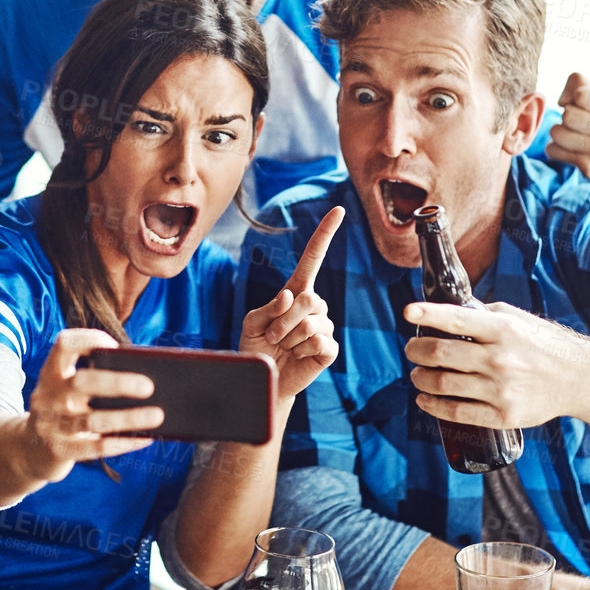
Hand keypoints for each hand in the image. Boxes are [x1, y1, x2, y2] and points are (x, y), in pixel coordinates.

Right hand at [21, 328, 163, 483]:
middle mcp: (47, 396)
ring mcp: (50, 425)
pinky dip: (124, 442)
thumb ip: (92, 381)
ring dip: (129, 418)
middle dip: (117, 382)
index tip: (115, 347)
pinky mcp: (59, 451)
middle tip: (148, 386)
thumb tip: (144, 379)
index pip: (64, 344)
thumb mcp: (66, 392)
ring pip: (93, 420)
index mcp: (51, 373)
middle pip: (82, 382)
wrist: (28, 451)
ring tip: (157, 415)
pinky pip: (96, 448)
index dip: (89, 339)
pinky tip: (146, 438)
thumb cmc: (62, 412)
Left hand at [241, 206, 342, 399]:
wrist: (263, 379)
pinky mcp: (330, 349)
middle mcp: (314, 305)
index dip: (325, 235)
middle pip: (306, 298)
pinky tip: (298, 356)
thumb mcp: (251, 322)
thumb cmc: (257, 347)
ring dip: (288, 338)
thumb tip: (290, 296)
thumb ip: (268, 307)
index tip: (338, 210)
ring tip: (283, 347)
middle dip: (281, 320)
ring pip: (309, 323)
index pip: (313, 258)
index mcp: (296, 291)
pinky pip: (319, 342)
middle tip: (273, 336)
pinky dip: (301, 351)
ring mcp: (324, 326)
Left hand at [403, 300, 589, 429]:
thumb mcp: (518, 319)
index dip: (428, 314)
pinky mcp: (503, 415)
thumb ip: (484, 314)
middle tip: (411, 349)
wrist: (579, 380)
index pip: (456, 319)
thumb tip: (449, 311)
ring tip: (417, 374)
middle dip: (416, 350)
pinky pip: (457, 412)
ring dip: (420, 378)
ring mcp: (501, 389)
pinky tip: (424, 399)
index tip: (408, 312)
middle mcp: (500, 359)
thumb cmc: (544, 345)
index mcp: (503, 330)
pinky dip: (433, 406)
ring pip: (443, 383)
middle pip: (441, 353)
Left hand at [546, 72, 589, 179]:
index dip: (575, 99)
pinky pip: (553, 150)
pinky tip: (569, 152)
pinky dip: (554, 149)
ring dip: (558, 133)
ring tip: (572, 138)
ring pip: (557, 133)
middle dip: (566, 117)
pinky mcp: (587, 171)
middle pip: (568, 115)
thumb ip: (578, 82)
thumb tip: (565, 101)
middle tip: (577, 125)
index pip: (581, 95)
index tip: (585, 108)